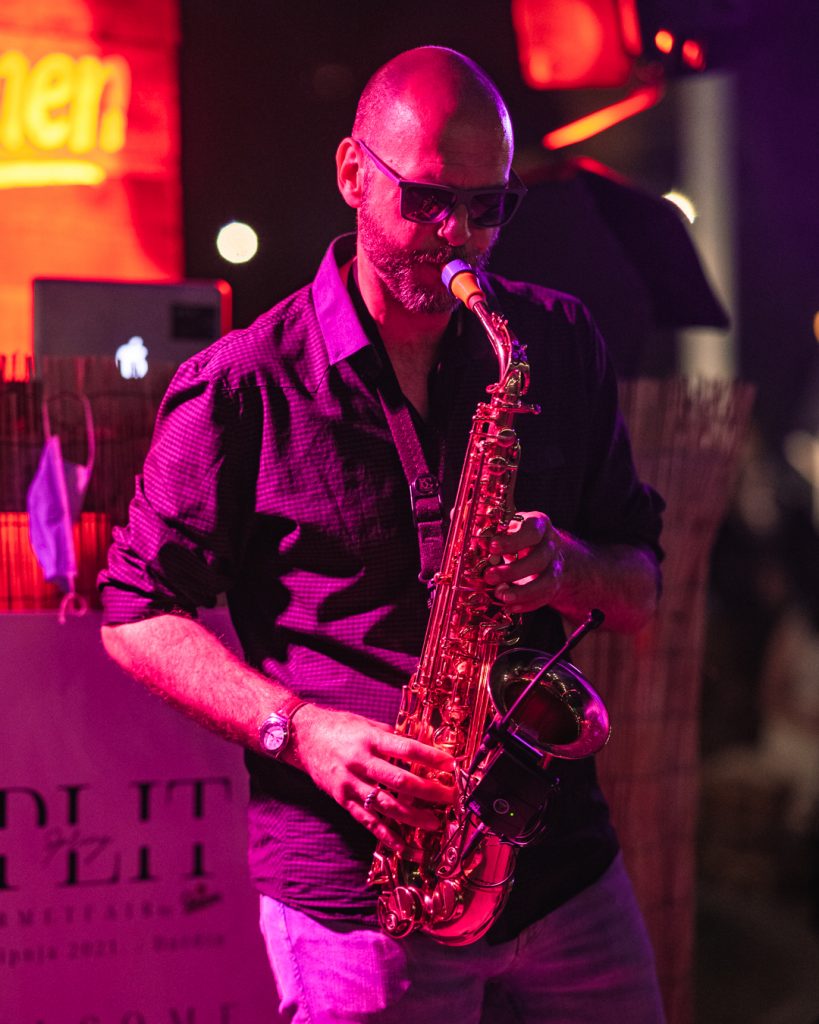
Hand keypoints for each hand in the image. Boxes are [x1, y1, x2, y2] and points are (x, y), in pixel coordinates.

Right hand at [289, 704, 456, 852]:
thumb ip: (392, 737)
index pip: (406, 749)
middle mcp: (361, 762)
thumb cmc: (339, 727)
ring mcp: (351, 783)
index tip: (451, 765)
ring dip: (413, 817)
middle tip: (449, 797)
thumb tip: (422, 746)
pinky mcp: (343, 800)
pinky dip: (387, 836)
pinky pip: (368, 821)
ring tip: (434, 824)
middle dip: (428, 790)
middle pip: (400, 780)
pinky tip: (405, 847)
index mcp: (370, 739)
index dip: (430, 758)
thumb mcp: (367, 724)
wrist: (302, 736)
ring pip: (386, 805)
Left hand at [482, 511, 569, 613]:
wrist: (550, 551)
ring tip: (500, 596)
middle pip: (539, 559)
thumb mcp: (509, 525)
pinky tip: (510, 607)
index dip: (513, 541)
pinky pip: (544, 598)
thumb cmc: (521, 536)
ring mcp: (555, 567)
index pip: (531, 532)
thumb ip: (490, 527)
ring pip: (546, 582)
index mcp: (538, 525)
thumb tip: (465, 523)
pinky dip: (526, 604)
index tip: (492, 547)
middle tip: (489, 576)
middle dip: (513, 571)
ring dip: (522, 592)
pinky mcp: (554, 586)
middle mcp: (550, 546)